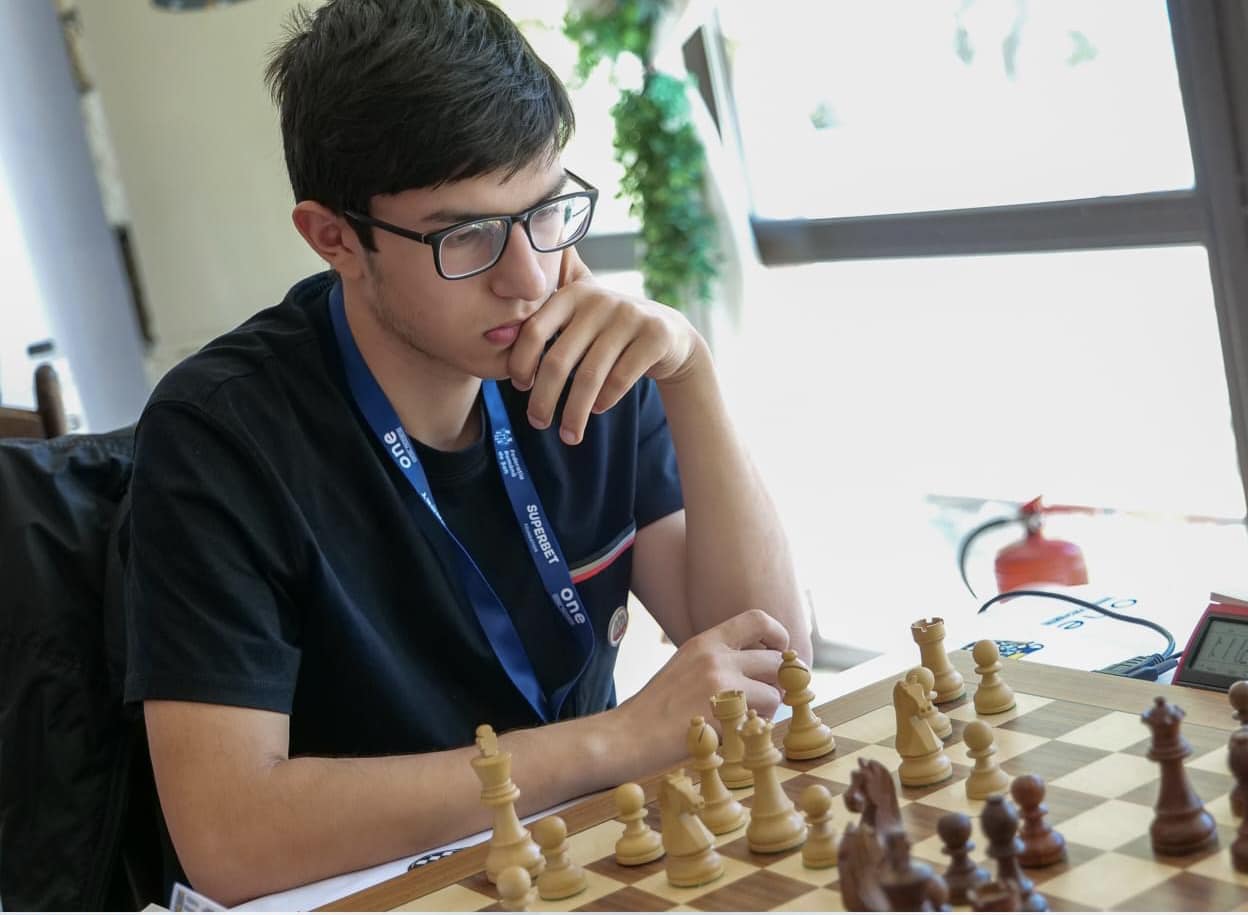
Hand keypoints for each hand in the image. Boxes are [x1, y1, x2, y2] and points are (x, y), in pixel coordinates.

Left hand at [508, 246, 705, 444]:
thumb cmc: (611, 336)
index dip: (521, 364)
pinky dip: (605, 400)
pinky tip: (598, 410)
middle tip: (537, 422)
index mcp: (572, 294)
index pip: (533, 331)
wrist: (669, 334)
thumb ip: (550, 335)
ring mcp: (629, 316)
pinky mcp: (655, 335)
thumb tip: (511, 372)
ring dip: (574, 413)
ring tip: (568, 435)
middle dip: (544, 398)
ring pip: (590, 376)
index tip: (521, 388)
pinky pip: (620, 379)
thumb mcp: (581, 325)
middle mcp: (599, 300)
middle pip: (559, 360)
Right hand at [612, 609, 789, 768]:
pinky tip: (733, 735)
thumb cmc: (655, 708)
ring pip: (775, 694)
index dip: (778, 635)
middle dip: (778, 682)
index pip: (758, 619)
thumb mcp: (685, 665)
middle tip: (766, 699)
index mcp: (705, 642)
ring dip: (767, 710)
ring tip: (743, 720)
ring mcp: (721, 687)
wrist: (628, 736)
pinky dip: (754, 730)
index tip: (779, 653)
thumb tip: (760, 664)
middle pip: (775, 661)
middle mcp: (716, 657)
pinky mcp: (724, 717)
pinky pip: (761, 721)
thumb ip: (718, 659)